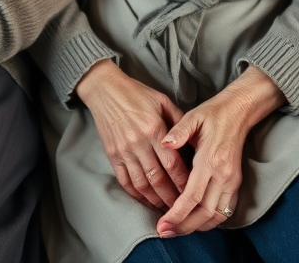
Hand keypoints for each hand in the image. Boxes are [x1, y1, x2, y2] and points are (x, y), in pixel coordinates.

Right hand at [76, 60, 187, 209]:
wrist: (105, 89)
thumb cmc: (136, 93)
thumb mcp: (162, 100)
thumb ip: (179, 121)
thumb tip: (193, 141)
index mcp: (154, 128)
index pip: (172, 164)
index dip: (184, 182)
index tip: (193, 192)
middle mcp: (139, 142)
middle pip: (158, 179)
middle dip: (172, 198)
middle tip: (183, 209)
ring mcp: (124, 150)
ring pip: (142, 185)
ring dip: (155, 200)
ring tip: (167, 209)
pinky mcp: (112, 155)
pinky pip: (125, 181)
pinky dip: (136, 195)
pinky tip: (146, 201)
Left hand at [156, 66, 283, 236]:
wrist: (239, 111)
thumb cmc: (213, 113)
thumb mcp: (193, 116)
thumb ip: (179, 131)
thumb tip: (164, 143)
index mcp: (211, 159)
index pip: (193, 196)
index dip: (177, 213)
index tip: (163, 223)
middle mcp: (224, 174)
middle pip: (205, 213)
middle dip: (184, 226)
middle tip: (164, 232)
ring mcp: (232, 180)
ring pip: (216, 216)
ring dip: (196, 226)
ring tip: (176, 230)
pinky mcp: (236, 183)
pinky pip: (224, 210)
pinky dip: (209, 221)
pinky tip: (195, 221)